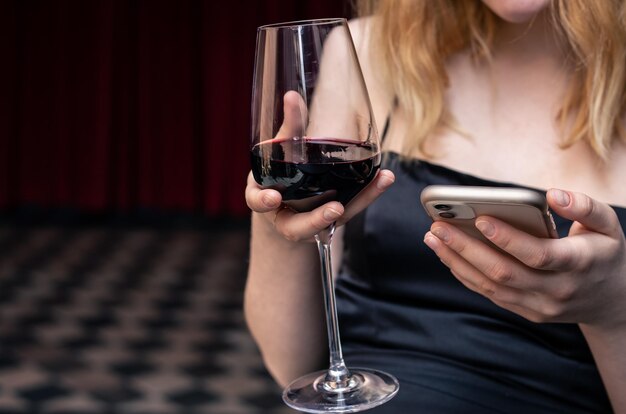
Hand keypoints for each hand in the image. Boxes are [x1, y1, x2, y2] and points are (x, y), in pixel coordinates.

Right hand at [245, 90, 394, 241]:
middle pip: (297, 228)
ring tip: (377, 183)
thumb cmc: (278, 176)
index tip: (272, 198)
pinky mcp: (335, 218)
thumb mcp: (278, 153)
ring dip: (356, 204)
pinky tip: (385, 178)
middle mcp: (286, 219)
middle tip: (335, 209)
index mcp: (264, 200)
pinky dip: (369, 194)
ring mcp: (313, 222)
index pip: (258, 202)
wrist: (286, 204)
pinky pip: (352, 208)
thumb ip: (288, 129)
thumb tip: (292, 95)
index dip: (263, 201)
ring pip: (331, 224)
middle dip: (315, 220)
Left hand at [424, 188, 625, 328]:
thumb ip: (584, 206)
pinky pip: (491, 294)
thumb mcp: (608, 225)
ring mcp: (540, 305)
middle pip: (503, 272)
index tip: (480, 219)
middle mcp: (557, 289)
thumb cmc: (603, 252)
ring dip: (457, 262)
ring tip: (433, 238)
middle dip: (465, 248)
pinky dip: (466, 275)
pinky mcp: (527, 311)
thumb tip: (552, 194)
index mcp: (577, 264)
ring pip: (491, 286)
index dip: (507, 238)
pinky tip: (447, 255)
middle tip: (437, 227)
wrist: (610, 301)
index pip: (537, 254)